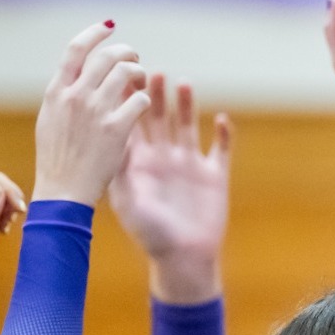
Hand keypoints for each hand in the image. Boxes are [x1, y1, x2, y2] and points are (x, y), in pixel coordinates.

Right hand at [34, 23, 150, 206]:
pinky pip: (139, 100)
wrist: (63, 192)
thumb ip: (63, 95)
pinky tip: (141, 107)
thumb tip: (77, 75)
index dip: (95, 33)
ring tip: (141, 83)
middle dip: (126, 52)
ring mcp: (96, 111)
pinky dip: (143, 100)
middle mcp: (75, 96)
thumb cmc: (57, 161)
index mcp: (56, 92)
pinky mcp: (116, 129)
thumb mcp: (50, 121)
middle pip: (106, 57)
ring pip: (126, 72)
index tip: (108, 27)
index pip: (76, 49)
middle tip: (134, 59)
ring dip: (139, 73)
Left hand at [111, 75, 233, 303]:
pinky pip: (221, 148)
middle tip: (152, 72)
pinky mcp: (214, 176)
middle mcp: (163, 159)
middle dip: (154, 95)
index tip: (122, 79)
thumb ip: (120, 170)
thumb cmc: (151, 236)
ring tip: (182, 82)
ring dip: (185, 104)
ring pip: (187, 125)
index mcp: (139, 163)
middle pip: (157, 118)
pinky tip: (222, 117)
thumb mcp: (128, 201)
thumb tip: (111, 138)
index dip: (127, 102)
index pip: (130, 124)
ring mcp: (189, 165)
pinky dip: (224, 132)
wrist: (183, 262)